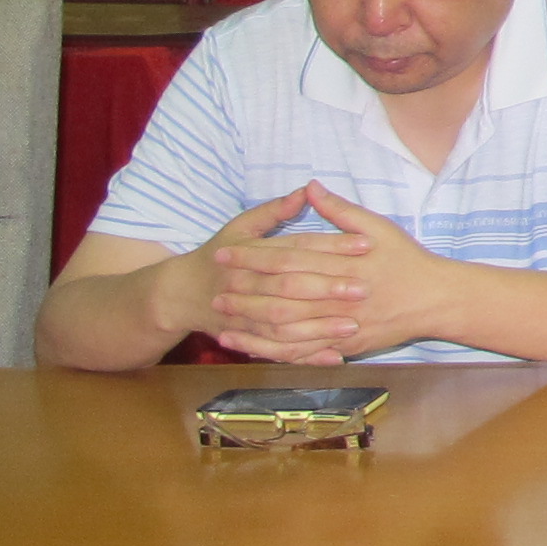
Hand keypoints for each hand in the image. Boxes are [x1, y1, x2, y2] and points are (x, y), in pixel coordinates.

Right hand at [173, 186, 354, 361]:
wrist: (180, 293)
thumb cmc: (219, 253)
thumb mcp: (241, 226)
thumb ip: (275, 210)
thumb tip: (308, 189)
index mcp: (248, 253)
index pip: (296, 248)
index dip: (331, 246)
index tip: (366, 244)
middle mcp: (245, 284)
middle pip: (289, 286)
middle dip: (327, 288)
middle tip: (364, 288)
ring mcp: (242, 315)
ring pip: (282, 324)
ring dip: (318, 326)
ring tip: (353, 325)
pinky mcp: (245, 338)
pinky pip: (276, 351)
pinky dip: (303, 355)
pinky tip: (333, 356)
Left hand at [211, 185, 449, 362]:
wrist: (437, 299)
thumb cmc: (407, 260)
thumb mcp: (379, 227)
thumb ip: (341, 211)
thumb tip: (310, 187)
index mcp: (343, 264)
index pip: (289, 258)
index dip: (253, 255)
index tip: (224, 253)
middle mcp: (340, 296)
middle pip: (283, 295)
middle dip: (245, 293)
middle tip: (214, 290)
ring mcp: (342, 324)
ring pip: (289, 330)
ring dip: (253, 326)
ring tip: (223, 322)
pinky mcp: (345, 345)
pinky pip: (303, 352)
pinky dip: (275, 352)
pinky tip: (252, 349)